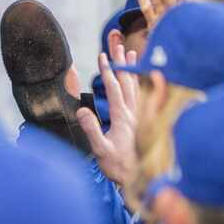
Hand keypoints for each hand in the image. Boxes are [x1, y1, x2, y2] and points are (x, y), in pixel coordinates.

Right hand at [76, 44, 138, 185]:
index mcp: (123, 119)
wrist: (139, 180)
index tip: (102, 55)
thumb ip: (92, 130)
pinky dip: (138, 82)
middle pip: (127, 82)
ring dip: (130, 69)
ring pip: (136, 87)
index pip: (114, 90)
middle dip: (120, 62)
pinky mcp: (140, 121)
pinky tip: (136, 76)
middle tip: (116, 43)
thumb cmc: (118, 167)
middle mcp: (133, 114)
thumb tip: (82, 110)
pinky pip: (141, 95)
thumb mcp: (101, 151)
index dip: (108, 72)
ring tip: (129, 52)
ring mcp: (138, 117)